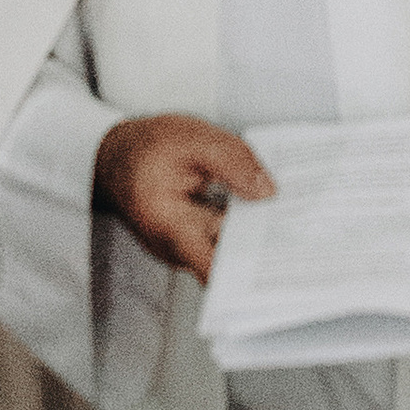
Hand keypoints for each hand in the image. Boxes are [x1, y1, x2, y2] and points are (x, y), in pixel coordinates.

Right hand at [94, 113, 272, 284]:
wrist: (115, 155)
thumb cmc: (145, 149)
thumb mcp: (193, 139)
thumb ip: (233, 162)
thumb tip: (267, 191)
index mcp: (172, 227)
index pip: (213, 269)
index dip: (248, 269)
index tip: (278, 258)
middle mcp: (175, 249)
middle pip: (226, 263)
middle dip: (261, 249)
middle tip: (294, 229)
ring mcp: (182, 250)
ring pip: (225, 254)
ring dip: (253, 237)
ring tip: (284, 216)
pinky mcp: (190, 242)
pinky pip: (220, 243)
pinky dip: (241, 229)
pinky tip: (259, 209)